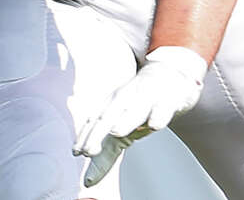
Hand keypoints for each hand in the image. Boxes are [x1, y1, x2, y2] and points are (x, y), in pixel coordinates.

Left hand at [73, 45, 206, 187]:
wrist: (167, 77)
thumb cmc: (139, 104)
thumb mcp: (121, 122)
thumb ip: (107, 145)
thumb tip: (86, 167)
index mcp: (110, 105)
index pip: (94, 122)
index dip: (85, 137)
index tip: (75, 154)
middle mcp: (124, 100)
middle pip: (108, 117)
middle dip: (97, 134)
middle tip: (89, 151)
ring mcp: (144, 99)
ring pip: (134, 111)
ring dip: (125, 120)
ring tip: (115, 132)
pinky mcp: (166, 101)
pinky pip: (162, 109)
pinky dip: (157, 116)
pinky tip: (153, 124)